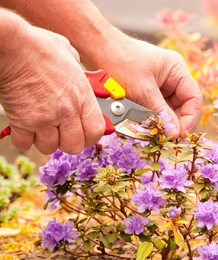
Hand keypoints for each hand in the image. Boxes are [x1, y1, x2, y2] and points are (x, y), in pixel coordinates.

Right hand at [0, 20, 104, 153]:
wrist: (13, 47)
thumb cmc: (39, 47)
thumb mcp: (71, 56)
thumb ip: (78, 70)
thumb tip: (77, 69)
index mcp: (82, 96)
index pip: (96, 131)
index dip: (91, 135)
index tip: (85, 132)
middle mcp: (67, 111)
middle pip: (74, 146)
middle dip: (68, 142)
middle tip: (61, 132)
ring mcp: (45, 118)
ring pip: (49, 147)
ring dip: (44, 140)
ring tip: (40, 127)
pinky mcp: (23, 122)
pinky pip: (24, 143)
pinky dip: (22, 138)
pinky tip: (23, 126)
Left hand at [89, 36, 201, 137]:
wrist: (97, 48)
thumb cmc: (121, 61)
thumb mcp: (143, 90)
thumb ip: (160, 113)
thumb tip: (173, 134)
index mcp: (177, 69)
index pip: (193, 98)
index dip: (189, 117)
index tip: (179, 133)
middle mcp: (172, 76)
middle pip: (182, 105)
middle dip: (174, 121)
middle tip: (165, 136)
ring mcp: (160, 82)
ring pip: (168, 108)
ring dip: (162, 119)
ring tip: (153, 131)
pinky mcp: (148, 88)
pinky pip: (155, 106)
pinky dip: (151, 116)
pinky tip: (145, 124)